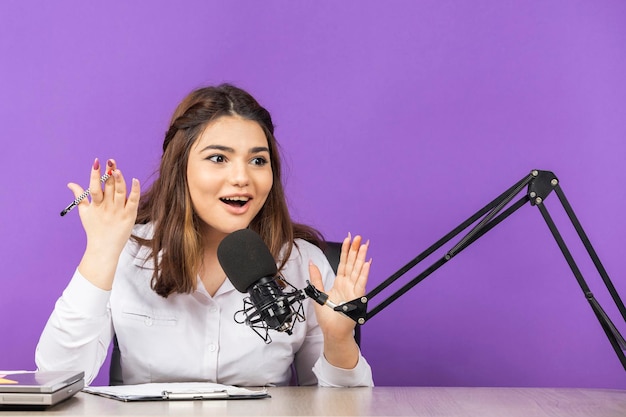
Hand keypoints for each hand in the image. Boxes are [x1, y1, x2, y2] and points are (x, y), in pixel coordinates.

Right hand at [71, 158, 140, 289]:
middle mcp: (106, 207)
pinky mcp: (129, 216)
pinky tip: (135, 180)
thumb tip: (70, 184)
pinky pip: (133, 201)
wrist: (103, 249)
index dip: (94, 175)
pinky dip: (134, 190)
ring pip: (119, 192)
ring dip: (119, 180)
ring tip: (118, 169)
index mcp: (95, 205)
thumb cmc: (94, 230)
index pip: (94, 187)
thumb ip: (79, 196)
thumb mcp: (84, 212)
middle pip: (108, 187)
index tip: (96, 162)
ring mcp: (118, 211)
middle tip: (110, 161)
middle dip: (109, 173)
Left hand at [308, 234, 370, 367]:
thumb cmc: (328, 316)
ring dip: (361, 258)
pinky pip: (361, 283)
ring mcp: (353, 290)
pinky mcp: (357, 298)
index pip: (344, 262)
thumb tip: (311, 263)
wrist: (333, 331)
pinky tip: (367, 263)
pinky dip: (364, 273)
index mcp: (340, 282)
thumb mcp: (318, 293)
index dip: (346, 250)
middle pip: (352, 263)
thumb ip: (316, 277)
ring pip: (358, 270)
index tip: (348, 239)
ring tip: (364, 246)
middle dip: (355, 250)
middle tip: (359, 237)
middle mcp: (348, 284)